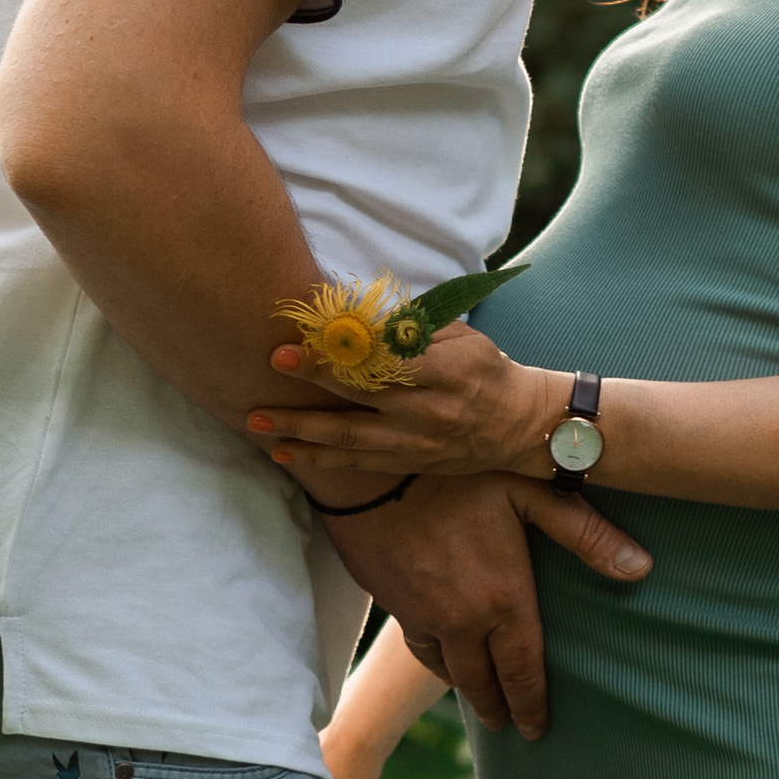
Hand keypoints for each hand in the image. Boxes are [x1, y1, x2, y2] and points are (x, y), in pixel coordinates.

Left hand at [250, 319, 561, 487]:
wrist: (519, 426)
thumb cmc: (486, 369)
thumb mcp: (460, 336)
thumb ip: (411, 327)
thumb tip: (357, 312)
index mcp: (445, 372)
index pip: (384, 362)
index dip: (341, 354)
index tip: (302, 342)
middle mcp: (429, 412)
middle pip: (361, 401)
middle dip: (311, 388)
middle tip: (268, 373)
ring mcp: (417, 445)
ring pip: (351, 440)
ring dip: (302, 432)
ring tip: (258, 423)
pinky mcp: (408, 465)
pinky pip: (357, 465)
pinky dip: (319, 459)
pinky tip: (284, 452)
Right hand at [308, 474, 649, 738]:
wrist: (374, 473)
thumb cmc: (459, 474)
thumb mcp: (532, 492)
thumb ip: (586, 534)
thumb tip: (641, 569)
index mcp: (503, 599)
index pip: (524, 668)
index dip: (532, 703)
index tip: (538, 730)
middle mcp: (463, 620)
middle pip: (483, 681)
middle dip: (499, 708)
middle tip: (509, 727)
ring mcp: (423, 616)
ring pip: (448, 669)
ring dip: (467, 689)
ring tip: (479, 701)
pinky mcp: (392, 604)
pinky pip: (418, 646)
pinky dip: (434, 661)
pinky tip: (439, 657)